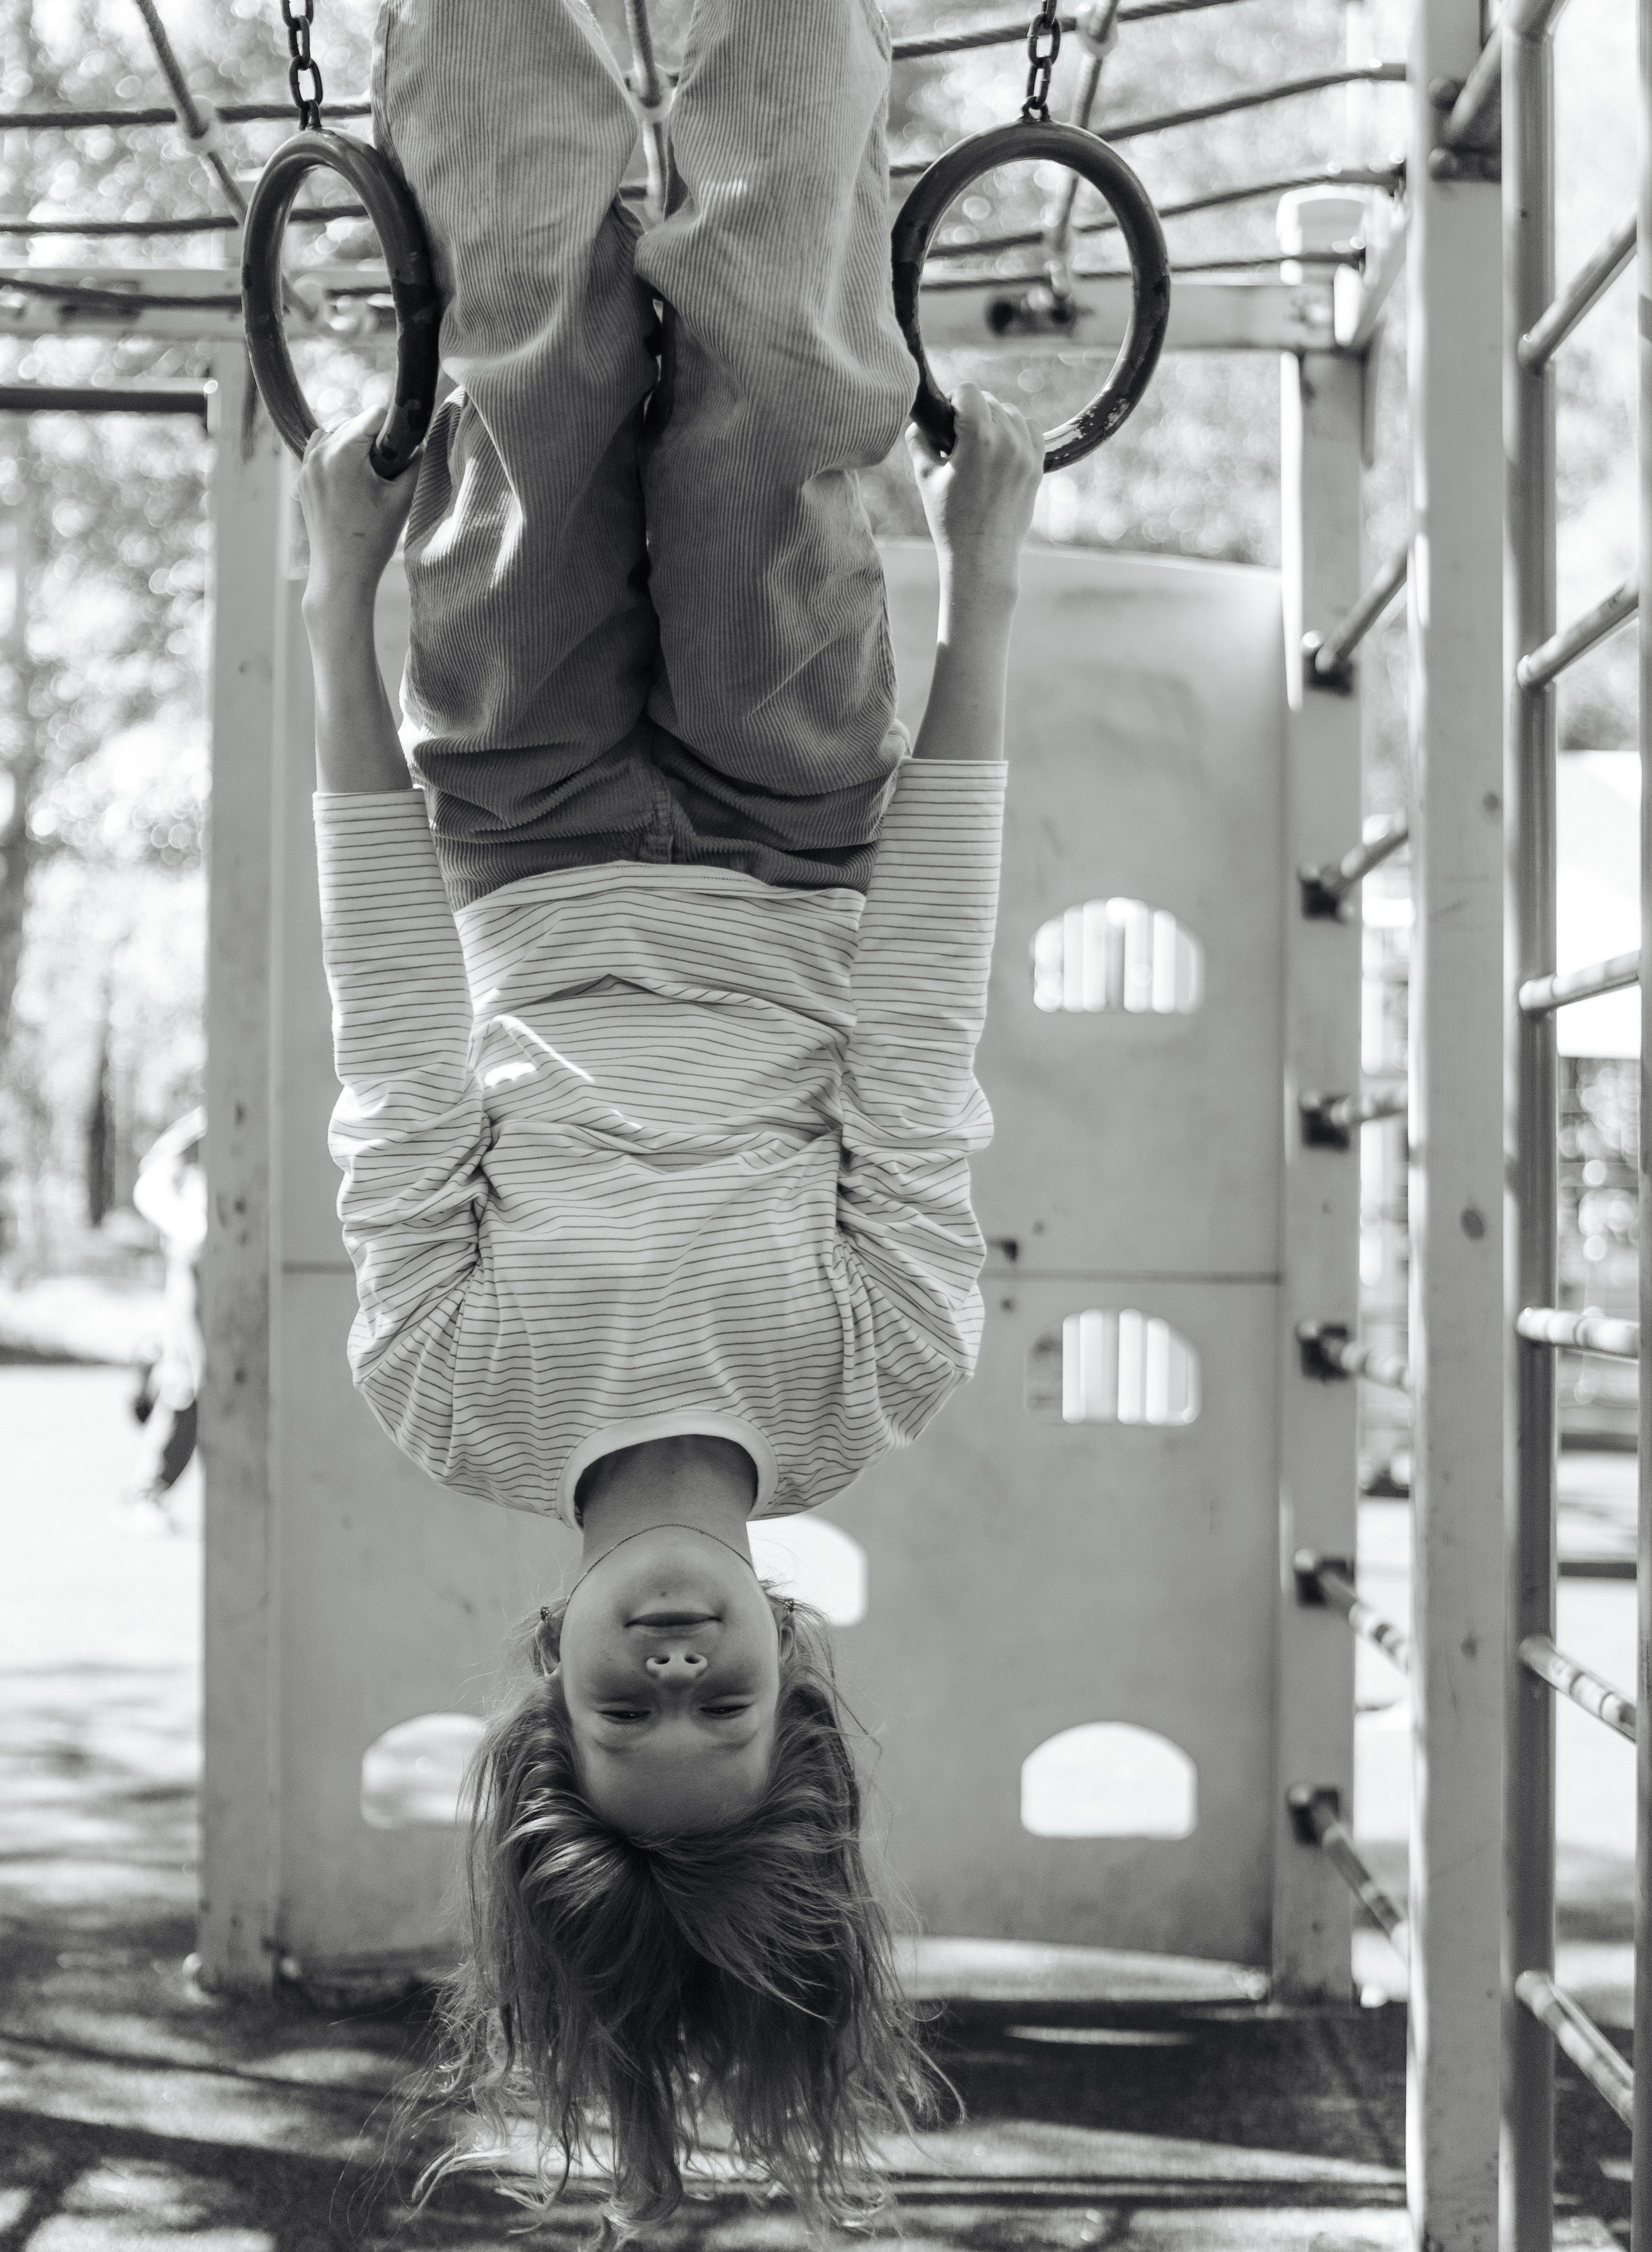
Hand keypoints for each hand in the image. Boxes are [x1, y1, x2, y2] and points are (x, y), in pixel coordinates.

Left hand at [296, 406, 417, 609]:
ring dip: (351, 444)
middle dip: (371, 438)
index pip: (373, 415)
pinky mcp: (302, 480)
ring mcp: (306, 466)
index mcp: (343, 452)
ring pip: (333, 434)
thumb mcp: (402, 499)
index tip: (400, 447)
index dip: (392, 427)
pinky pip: (319, 452)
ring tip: (367, 473)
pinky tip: (350, 479)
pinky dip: (335, 457)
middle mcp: (319, 453)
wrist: (341, 574)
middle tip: (386, 468)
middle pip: (352, 422)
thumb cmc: (373, 539)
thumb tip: (421, 443)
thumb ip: (415, 463)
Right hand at [905, 384, 1040, 581]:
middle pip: (989, 400)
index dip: (953, 402)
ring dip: (994, 421)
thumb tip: (918, 423)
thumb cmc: (949, 521)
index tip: (947, 423)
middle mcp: (1007, 441)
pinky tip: (1000, 451)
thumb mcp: (925, 478)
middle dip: (971, 414)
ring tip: (980, 448)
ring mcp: (1026, 454)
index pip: (968, 391)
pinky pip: (1030, 430)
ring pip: (1011, 413)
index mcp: (979, 439)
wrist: (982, 556)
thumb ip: (918, 442)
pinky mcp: (1037, 466)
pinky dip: (1016, 432)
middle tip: (959, 442)